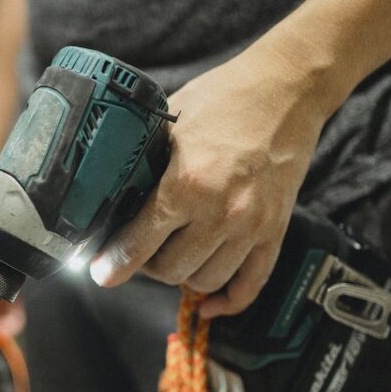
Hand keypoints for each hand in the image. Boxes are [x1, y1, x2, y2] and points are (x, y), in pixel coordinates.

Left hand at [89, 38, 332, 317]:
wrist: (289, 89)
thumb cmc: (227, 97)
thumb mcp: (171, 121)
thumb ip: (146, 159)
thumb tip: (113, 188)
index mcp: (187, 183)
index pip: (140, 242)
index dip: (115, 263)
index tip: (102, 273)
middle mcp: (221, 212)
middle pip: (171, 270)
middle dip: (148, 266)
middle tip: (141, 251)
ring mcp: (252, 226)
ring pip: (206, 280)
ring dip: (184, 277)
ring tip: (174, 258)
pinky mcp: (275, 231)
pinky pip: (250, 284)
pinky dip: (228, 301)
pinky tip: (209, 302)